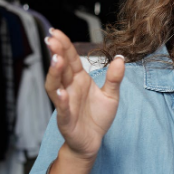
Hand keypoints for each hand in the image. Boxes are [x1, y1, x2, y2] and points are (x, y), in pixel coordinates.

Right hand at [44, 29, 124, 161]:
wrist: (93, 141)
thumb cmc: (97, 117)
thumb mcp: (111, 95)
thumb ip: (114, 78)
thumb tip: (120, 59)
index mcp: (79, 80)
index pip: (70, 59)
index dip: (64, 46)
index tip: (57, 32)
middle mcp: (69, 89)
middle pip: (60, 68)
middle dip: (56, 53)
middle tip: (53, 39)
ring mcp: (65, 103)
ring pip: (55, 86)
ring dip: (55, 73)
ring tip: (56, 60)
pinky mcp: (66, 119)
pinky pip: (62, 108)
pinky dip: (60, 100)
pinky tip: (61, 92)